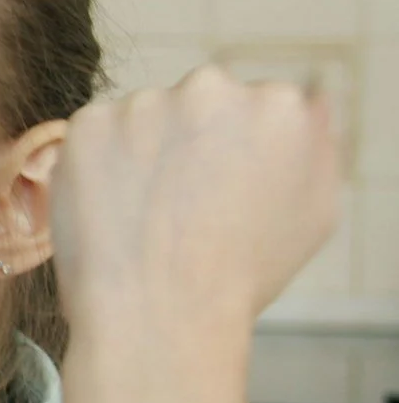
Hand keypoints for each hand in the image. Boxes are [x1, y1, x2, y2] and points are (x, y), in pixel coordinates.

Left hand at [51, 65, 342, 333]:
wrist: (159, 312)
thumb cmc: (242, 274)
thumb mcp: (314, 210)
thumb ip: (313, 143)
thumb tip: (303, 101)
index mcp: (278, 105)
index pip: (254, 106)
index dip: (237, 151)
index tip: (227, 188)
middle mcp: (212, 89)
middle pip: (198, 104)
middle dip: (190, 141)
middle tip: (183, 204)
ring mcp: (144, 103)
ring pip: (143, 120)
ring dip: (142, 152)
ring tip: (146, 216)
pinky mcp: (88, 124)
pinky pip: (95, 137)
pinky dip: (97, 166)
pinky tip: (112, 211)